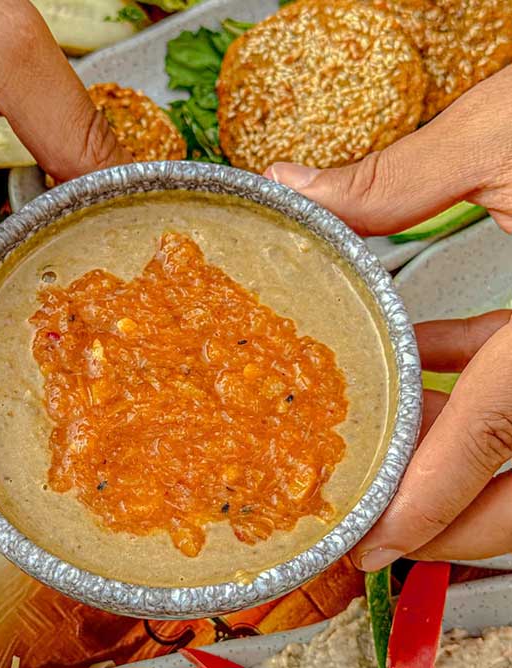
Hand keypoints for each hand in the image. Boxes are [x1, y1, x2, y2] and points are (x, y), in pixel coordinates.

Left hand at [266, 64, 511, 567]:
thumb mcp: (504, 134)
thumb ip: (395, 178)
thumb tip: (294, 186)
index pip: (489, 438)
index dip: (426, 501)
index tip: (373, 541)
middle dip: (450, 515)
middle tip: (381, 526)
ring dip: (462, 459)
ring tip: (392, 448)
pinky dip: (476, 386)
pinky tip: (428, 357)